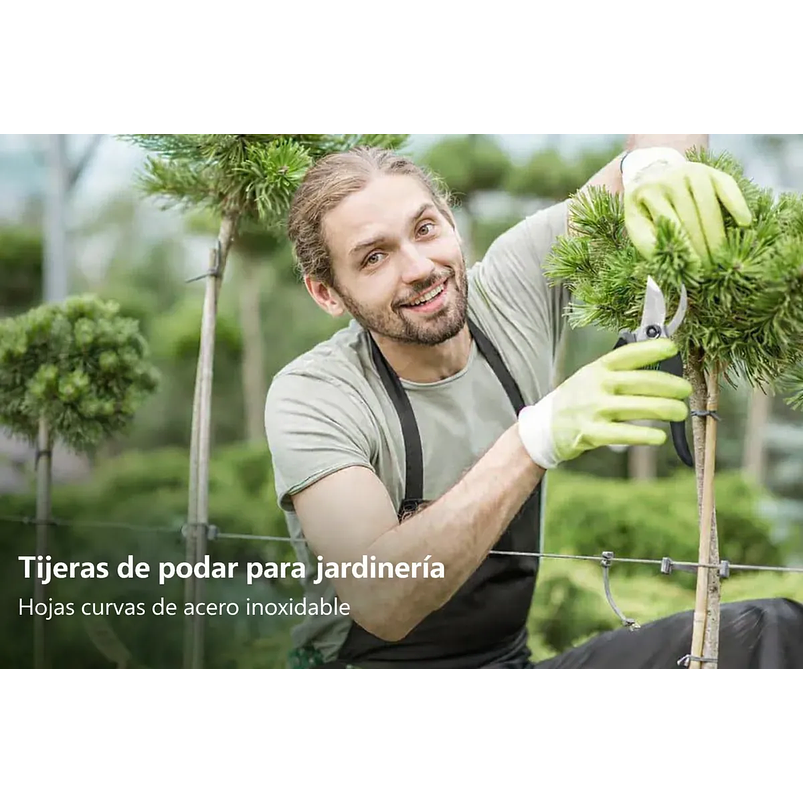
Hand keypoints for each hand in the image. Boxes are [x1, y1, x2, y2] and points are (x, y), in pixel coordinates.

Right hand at [518, 338, 692, 469]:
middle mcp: (596, 386)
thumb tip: (661, 368)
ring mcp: (593, 409)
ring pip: (636, 407)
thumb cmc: (577, 399)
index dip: (651, 349)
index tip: (672, 348)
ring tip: (680, 412)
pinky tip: (659, 436)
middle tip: (685, 390)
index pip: (627, 355)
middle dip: (668, 385)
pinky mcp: (591, 433)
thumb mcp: (592, 377)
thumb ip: (621, 373)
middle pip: (639, 382)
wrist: (545, 426)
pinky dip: (643, 435)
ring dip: (663, 408)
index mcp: (597, 368)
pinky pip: (623, 434)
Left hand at [622, 147, 752, 265]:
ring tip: (723, 257)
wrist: (651, 174)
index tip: (695, 269)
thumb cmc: (646, 209)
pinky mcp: (711, 170)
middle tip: (712, 270)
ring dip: (718, 234)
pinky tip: (745, 222)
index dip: (685, 249)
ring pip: (709, 206)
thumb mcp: (637, 225)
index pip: (670, 225)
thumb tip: (670, 264)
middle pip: (691, 218)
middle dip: (703, 247)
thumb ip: (647, 244)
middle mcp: (669, 179)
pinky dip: (737, 204)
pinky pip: (727, 186)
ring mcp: (691, 171)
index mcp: (646, 193)